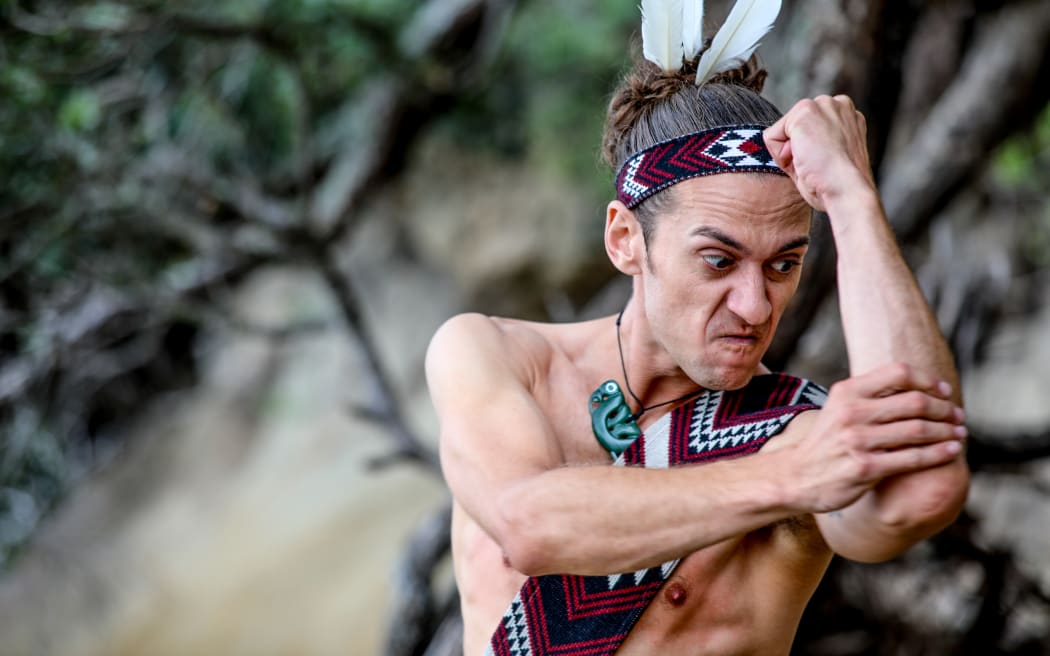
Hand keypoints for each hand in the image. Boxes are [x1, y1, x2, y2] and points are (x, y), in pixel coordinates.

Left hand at [763, 95, 876, 211]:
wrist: (847, 190)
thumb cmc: (838, 184)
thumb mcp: (829, 157)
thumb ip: (814, 143)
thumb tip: (788, 145)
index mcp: (845, 115)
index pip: (807, 131)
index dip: (807, 153)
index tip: (824, 164)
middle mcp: (836, 104)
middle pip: (793, 128)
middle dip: (797, 149)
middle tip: (816, 165)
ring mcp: (821, 105)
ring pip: (782, 131)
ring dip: (789, 152)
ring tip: (811, 163)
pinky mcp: (804, 112)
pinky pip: (771, 136)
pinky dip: (780, 155)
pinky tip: (802, 159)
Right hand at [778, 363, 965, 513]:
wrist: (797, 476)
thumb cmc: (827, 442)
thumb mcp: (840, 408)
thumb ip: (871, 396)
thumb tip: (916, 387)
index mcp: (847, 392)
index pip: (899, 373)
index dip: (928, 380)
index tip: (944, 391)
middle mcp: (851, 412)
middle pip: (913, 402)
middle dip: (943, 408)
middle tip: (957, 415)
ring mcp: (858, 441)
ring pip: (917, 430)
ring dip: (946, 430)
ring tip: (959, 432)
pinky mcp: (866, 468)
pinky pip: (913, 458)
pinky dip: (939, 453)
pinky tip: (952, 450)